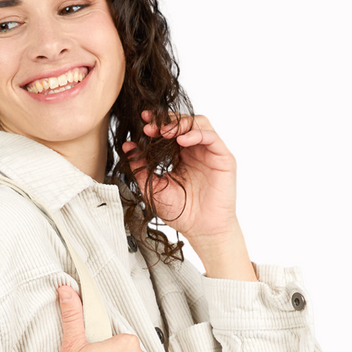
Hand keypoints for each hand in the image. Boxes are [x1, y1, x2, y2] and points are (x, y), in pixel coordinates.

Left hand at [122, 111, 257, 280]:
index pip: (170, 131)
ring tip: (164, 132)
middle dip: (166, 120)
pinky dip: (196, 134)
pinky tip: (182, 140)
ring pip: (199, 123)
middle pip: (184, 122)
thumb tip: (128, 147)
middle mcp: (196, 150)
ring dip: (181, 123)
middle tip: (150, 126)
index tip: (142, 122)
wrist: (202, 230)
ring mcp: (210, 153)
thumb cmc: (181, 212)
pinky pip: (211, 137)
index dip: (157, 123)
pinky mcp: (223, 158)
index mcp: (181, 155)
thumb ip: (141, 167)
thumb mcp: (154, 188)